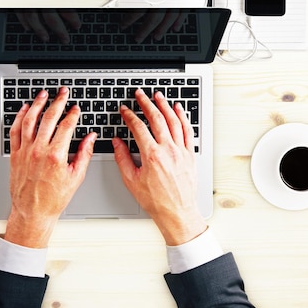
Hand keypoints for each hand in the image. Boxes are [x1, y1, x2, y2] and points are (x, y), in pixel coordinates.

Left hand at [4, 87, 96, 247]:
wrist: (33, 212)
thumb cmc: (54, 198)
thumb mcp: (76, 177)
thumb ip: (85, 154)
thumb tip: (91, 137)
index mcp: (56, 155)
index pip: (66, 126)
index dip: (73, 114)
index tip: (76, 108)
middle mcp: (39, 151)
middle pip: (49, 118)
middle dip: (58, 101)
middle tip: (62, 92)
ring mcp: (25, 151)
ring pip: (30, 120)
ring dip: (37, 104)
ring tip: (43, 94)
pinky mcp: (15, 155)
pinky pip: (15, 131)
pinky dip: (19, 117)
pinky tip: (25, 109)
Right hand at [16, 10, 81, 43]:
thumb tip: (73, 4)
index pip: (65, 8)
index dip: (72, 18)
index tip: (77, 26)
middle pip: (51, 17)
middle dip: (59, 30)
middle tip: (65, 40)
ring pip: (33, 17)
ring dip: (40, 30)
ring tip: (46, 38)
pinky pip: (19, 12)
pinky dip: (23, 21)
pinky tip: (28, 28)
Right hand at [112, 89, 206, 245]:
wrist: (177, 212)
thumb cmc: (155, 200)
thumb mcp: (131, 180)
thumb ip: (122, 158)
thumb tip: (117, 142)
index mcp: (151, 155)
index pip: (138, 128)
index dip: (129, 116)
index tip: (124, 110)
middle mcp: (168, 150)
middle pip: (156, 118)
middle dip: (146, 103)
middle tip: (140, 94)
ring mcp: (181, 151)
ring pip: (173, 121)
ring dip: (165, 105)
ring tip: (158, 96)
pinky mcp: (190, 154)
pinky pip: (187, 131)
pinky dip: (183, 117)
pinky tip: (178, 109)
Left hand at [120, 10, 187, 43]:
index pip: (138, 10)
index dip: (129, 20)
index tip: (123, 26)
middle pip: (153, 18)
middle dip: (144, 30)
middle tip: (138, 39)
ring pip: (169, 18)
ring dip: (162, 29)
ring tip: (155, 37)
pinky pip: (183, 12)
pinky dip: (180, 22)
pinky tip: (175, 29)